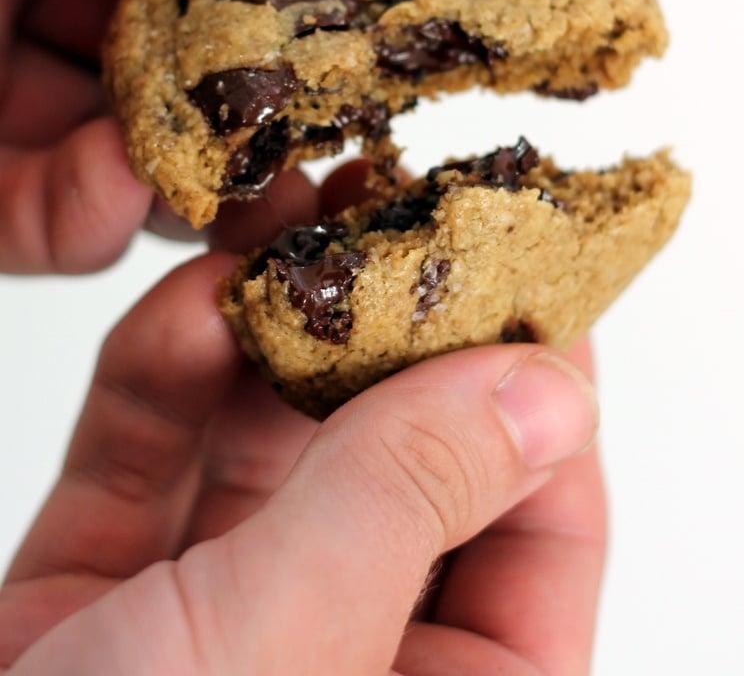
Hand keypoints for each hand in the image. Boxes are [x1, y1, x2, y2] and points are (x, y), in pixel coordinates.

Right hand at [0, 175, 604, 674]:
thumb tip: (545, 389)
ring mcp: (214, 628)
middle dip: (387, 335)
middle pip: (403, 468)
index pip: (542, 536)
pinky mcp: (100, 598)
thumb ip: (409, 500)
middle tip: (392, 212)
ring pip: (269, 448)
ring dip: (269, 332)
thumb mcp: (286, 652)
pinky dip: (164, 374)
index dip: (537, 400)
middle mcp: (338, 668)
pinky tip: (186, 303)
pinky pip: (152, 459)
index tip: (520, 276)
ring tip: (285, 219)